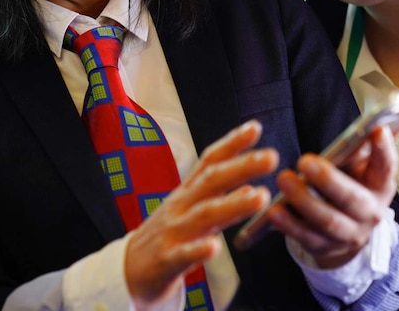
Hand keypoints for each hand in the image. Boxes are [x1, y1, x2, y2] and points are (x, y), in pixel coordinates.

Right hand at [125, 120, 278, 307]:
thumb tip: (249, 186)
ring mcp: (172, 232)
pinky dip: (199, 250)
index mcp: (187, 194)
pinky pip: (184, 255)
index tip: (255, 127)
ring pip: (204, 215)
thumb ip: (216, 199)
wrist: (127, 271)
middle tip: (271, 157)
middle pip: (210, 182)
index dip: (230, 144)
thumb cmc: (166, 238)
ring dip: (232, 204)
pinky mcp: (165, 261)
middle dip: (241, 167)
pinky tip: (215, 248)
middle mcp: (180, 207)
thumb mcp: (189, 213)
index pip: (209, 163)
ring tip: (260, 197)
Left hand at [268, 125, 398, 267]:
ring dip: (304, 201)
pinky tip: (274, 211)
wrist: (346, 232)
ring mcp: (348, 234)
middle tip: (305, 161)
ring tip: (283, 180)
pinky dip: (289, 225)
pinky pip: (306, 237)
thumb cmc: (350, 185)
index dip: (384, 150)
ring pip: (328, 220)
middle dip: (329, 180)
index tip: (376, 129)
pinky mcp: (324, 247)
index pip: (387, 167)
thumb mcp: (359, 167)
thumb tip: (382, 117)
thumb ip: (363, 146)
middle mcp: (370, 213)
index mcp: (381, 186)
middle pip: (352, 198)